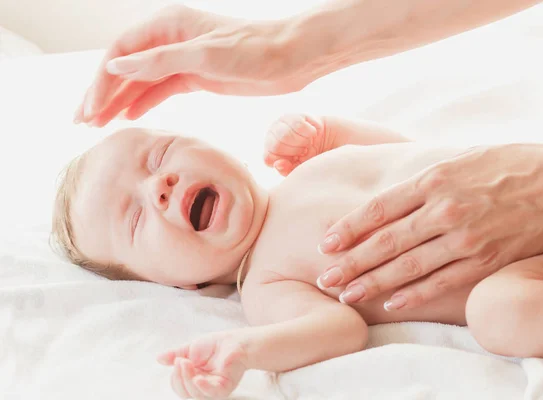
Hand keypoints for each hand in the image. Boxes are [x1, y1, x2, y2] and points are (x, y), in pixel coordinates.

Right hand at [74, 5, 310, 126]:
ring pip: (142, 81)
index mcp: (168, 25)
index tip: (90, 109)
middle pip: (126, 67)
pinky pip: (161, 89)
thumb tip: (115, 66)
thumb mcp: (204, 56)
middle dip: (103, 93)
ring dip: (120, 101)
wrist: (292, 58)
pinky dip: (144, 102)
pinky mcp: (197, 76)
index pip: (121, 53)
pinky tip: (129, 117)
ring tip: (99, 125)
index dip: (102, 81)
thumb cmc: (254, 50)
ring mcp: (183, 59)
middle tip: (83, 122)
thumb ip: (159, 61)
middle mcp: (171, 39)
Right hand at [157, 332, 248, 398]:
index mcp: (193, 379)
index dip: (175, 376)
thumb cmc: (215, 345)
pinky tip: (198, 378)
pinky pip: (211, 393)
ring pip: (195, 394)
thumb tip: (158, 358)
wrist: (234, 341)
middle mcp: (202, 386)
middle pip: (184, 393)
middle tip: (180, 361)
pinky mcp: (224, 387)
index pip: (178, 386)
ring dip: (187, 378)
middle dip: (179, 377)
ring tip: (187, 362)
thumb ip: (175, 354)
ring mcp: (213, 388)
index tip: (176, 360)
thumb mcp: (190, 348)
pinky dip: (202, 386)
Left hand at [263, 114, 327, 175]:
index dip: (285, 160)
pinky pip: (299, 125)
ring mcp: (281, 125)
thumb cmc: (314, 158)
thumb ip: (288, 170)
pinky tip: (313, 133)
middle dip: (295, 150)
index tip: (297, 159)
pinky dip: (310, 131)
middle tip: (305, 150)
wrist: (331, 141)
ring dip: (303, 141)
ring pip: (285, 134)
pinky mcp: (293, 116)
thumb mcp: (302, 169)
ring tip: (309, 142)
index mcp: (271, 154)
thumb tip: (278, 164)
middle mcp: (271, 138)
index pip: (268, 158)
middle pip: (276, 145)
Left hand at [316, 143, 542, 308]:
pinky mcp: (484, 259)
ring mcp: (464, 237)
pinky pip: (441, 281)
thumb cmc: (507, 164)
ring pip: (408, 266)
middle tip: (325, 277)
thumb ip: (422, 181)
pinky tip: (391, 303)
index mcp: (433, 180)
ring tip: (345, 294)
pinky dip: (414, 294)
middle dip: (351, 261)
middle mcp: (444, 209)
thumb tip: (387, 198)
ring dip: (373, 283)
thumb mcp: (457, 160)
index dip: (349, 227)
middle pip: (386, 241)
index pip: (379, 208)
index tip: (326, 242)